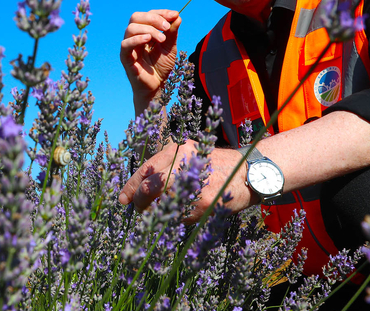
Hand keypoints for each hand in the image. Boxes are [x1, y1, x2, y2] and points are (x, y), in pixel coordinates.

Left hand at [118, 142, 254, 221]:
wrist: (247, 172)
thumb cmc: (212, 162)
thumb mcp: (188, 151)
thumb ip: (165, 162)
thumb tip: (138, 185)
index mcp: (177, 150)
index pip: (145, 170)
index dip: (130, 187)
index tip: (123, 199)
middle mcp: (184, 166)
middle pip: (149, 188)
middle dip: (139, 202)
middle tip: (137, 208)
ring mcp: (194, 186)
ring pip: (161, 205)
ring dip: (153, 214)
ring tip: (153, 214)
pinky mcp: (204, 204)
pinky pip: (179, 216)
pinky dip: (173, 218)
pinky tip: (175, 215)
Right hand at [119, 10, 181, 112]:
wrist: (157, 86)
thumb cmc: (161, 67)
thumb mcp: (170, 47)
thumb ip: (172, 32)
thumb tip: (177, 16)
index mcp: (144, 32)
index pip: (148, 15)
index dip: (161, 13)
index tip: (174, 15)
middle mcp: (135, 37)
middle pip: (136, 17)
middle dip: (153, 18)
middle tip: (166, 27)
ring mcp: (129, 47)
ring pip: (131, 28)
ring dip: (149, 29)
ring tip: (162, 39)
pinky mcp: (125, 58)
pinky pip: (126, 44)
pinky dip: (137, 39)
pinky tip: (148, 39)